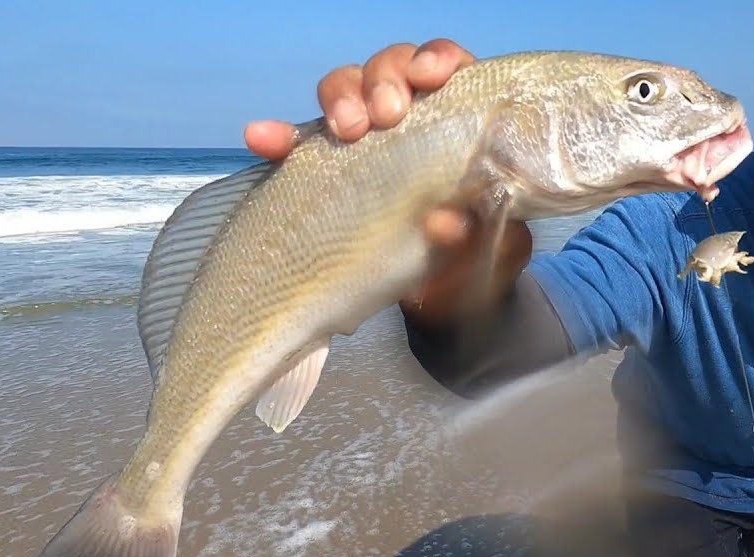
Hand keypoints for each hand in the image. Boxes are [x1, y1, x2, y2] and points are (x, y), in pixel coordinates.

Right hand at [242, 39, 533, 326]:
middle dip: (383, 79)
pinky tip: (262, 140)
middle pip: (391, 69)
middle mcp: (413, 118)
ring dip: (339, 98)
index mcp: (463, 122)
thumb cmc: (479, 258)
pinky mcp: (331, 171)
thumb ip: (477, 234)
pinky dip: (280, 137)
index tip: (428, 77)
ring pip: (346, 91)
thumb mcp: (491, 251)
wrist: (445, 300)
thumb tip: (444, 223)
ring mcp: (369, 141)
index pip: (449, 67)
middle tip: (385, 114)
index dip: (437, 60)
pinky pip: (299, 144)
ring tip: (342, 130)